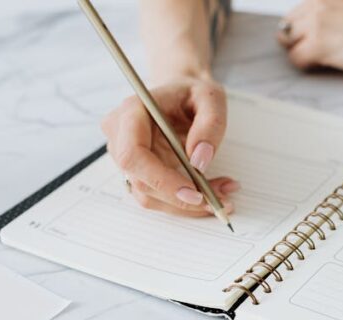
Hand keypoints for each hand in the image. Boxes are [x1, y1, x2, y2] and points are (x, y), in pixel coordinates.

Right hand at [101, 76, 238, 215]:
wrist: (181, 94)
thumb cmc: (193, 92)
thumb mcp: (211, 97)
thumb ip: (210, 125)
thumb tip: (199, 161)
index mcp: (132, 111)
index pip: (133, 155)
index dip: (161, 180)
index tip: (195, 194)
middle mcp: (120, 135)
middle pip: (140, 181)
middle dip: (180, 199)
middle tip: (218, 201)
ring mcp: (125, 156)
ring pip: (148, 195)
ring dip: (185, 204)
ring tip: (221, 194)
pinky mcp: (137, 171)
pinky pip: (156, 195)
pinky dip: (183, 201)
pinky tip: (210, 192)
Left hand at [277, 0, 342, 78]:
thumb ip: (340, 13)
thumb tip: (327, 28)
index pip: (297, 12)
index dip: (304, 30)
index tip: (315, 41)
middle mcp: (319, 3)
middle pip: (287, 27)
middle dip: (298, 41)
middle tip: (318, 54)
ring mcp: (317, 24)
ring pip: (288, 43)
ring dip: (301, 54)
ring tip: (325, 61)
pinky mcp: (319, 45)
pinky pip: (296, 59)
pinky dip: (307, 67)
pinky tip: (327, 66)